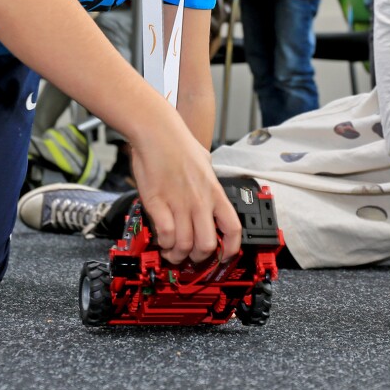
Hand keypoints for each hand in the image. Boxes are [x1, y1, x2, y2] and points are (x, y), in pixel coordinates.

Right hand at [129, 129, 241, 265]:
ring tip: (172, 252)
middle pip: (206, 245)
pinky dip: (164, 243)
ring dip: (177, 254)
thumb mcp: (205, 163)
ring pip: (184, 245)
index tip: (224, 256)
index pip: (232, 229)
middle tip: (191, 256)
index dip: (231, 249)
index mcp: (214, 192)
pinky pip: (165, 234)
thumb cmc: (178, 143)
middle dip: (199, 258)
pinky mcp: (157, 203)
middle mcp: (200, 201)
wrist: (157, 131)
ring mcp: (179, 204)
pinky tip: (162, 240)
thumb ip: (209, 182)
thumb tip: (209, 189)